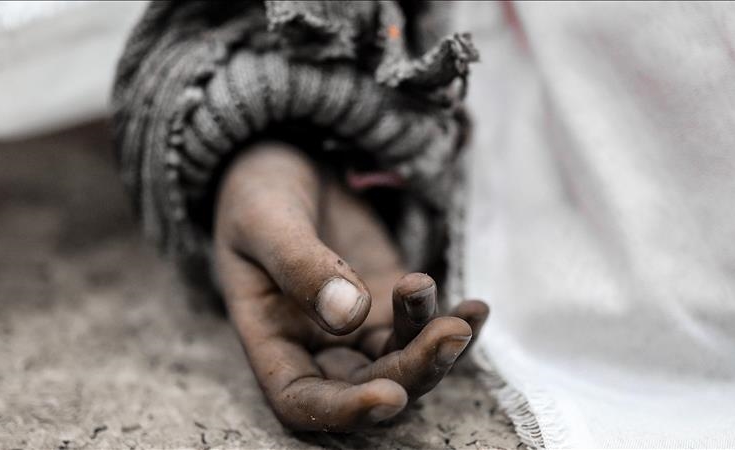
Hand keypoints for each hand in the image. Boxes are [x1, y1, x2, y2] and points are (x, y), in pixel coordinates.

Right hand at [213, 142, 488, 430]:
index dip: (343, 412)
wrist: (290, 159)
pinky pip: (426, 329)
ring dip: (437, 347)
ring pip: (404, 363)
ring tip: (461, 312)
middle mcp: (315, 345)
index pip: (301, 401)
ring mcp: (358, 327)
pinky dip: (456, 325)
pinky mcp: (390, 302)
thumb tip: (349, 315)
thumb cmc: (259, 191)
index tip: (389, 395)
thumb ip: (300, 265)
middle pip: (367, 387)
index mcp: (269, 339)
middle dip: (412, 372)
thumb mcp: (264, 219)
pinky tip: (476, 307)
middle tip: (448, 334)